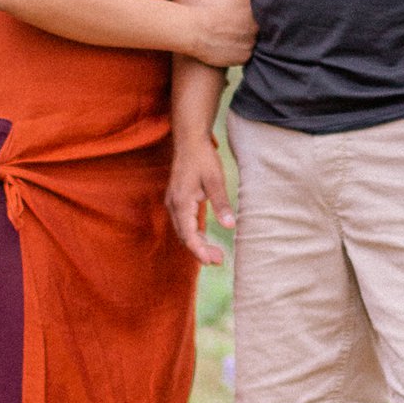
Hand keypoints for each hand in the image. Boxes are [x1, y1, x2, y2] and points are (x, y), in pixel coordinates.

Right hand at [167, 129, 235, 263]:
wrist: (189, 141)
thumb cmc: (202, 158)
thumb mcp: (215, 181)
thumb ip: (221, 204)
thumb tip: (230, 226)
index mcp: (181, 202)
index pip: (188, 234)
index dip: (199, 250)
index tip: (211, 262)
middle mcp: (173, 204)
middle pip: (184, 236)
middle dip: (200, 250)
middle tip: (219, 260)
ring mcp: (173, 202)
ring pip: (183, 231)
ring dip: (197, 243)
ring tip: (215, 253)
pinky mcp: (177, 200)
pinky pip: (183, 223)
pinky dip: (193, 233)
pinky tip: (205, 237)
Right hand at [181, 0, 254, 66]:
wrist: (194, 31)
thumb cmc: (206, 9)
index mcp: (253, 9)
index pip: (262, 12)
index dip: (251, 15)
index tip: (241, 16)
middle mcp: (256, 26)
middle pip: (260, 28)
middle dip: (250, 27)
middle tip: (235, 28)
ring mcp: (252, 42)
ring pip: (254, 42)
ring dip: (246, 40)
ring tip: (231, 38)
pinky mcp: (245, 57)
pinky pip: (247, 54)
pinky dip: (241, 52)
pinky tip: (229, 47)